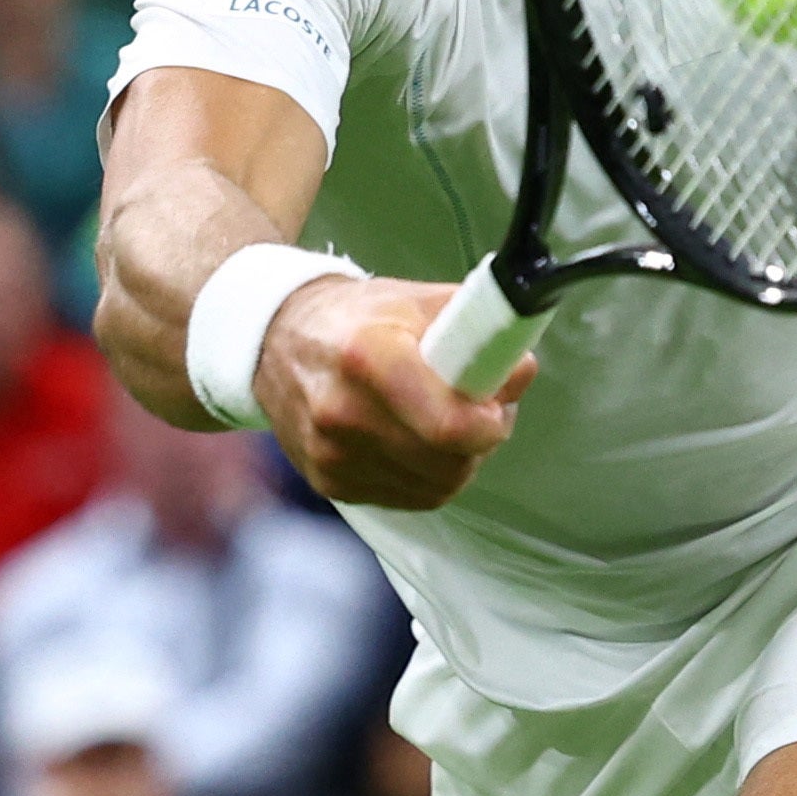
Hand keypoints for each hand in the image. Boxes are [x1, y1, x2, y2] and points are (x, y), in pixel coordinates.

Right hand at [253, 276, 535, 507]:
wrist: (276, 341)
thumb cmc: (359, 316)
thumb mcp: (418, 300)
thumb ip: (478, 330)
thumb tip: (520, 369)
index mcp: (367, 356)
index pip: (447, 424)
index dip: (488, 422)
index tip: (497, 404)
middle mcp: (342, 414)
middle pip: (447, 461)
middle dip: (482, 438)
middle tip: (485, 408)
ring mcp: (332, 457)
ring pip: (436, 486)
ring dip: (461, 460)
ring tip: (454, 421)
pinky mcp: (330, 485)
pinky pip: (410, 496)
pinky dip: (431, 474)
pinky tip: (422, 440)